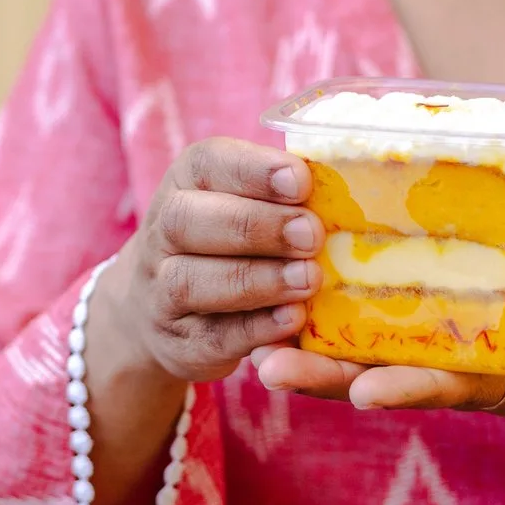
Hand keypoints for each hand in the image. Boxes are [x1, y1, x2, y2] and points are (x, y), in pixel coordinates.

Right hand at [93, 137, 322, 383]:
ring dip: (255, 280)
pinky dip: (254, 328)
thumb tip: (343, 187)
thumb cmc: (227, 245)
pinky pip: (210, 334)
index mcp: (184, 185)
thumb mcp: (243, 206)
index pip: (205, 163)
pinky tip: (292, 320)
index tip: (301, 181)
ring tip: (308, 280)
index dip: (253, 171)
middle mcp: (161, 234)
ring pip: (190, 281)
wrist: (165, 313)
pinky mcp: (179, 341)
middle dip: (255, 226)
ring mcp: (161, 291)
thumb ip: (282, 196)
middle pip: (186, 220)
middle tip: (311, 235)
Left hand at [250, 256, 504, 417]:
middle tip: (265, 368)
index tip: (363, 393)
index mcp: (501, 373)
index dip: (406, 387)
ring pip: (360, 351)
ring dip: (306, 351)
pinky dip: (323, 312)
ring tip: (247, 346)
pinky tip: (273, 293)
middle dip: (322, 375)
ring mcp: (433, 345)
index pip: (446, 384)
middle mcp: (454, 366)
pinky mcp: (422, 316)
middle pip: (379, 375)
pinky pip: (366, 318)